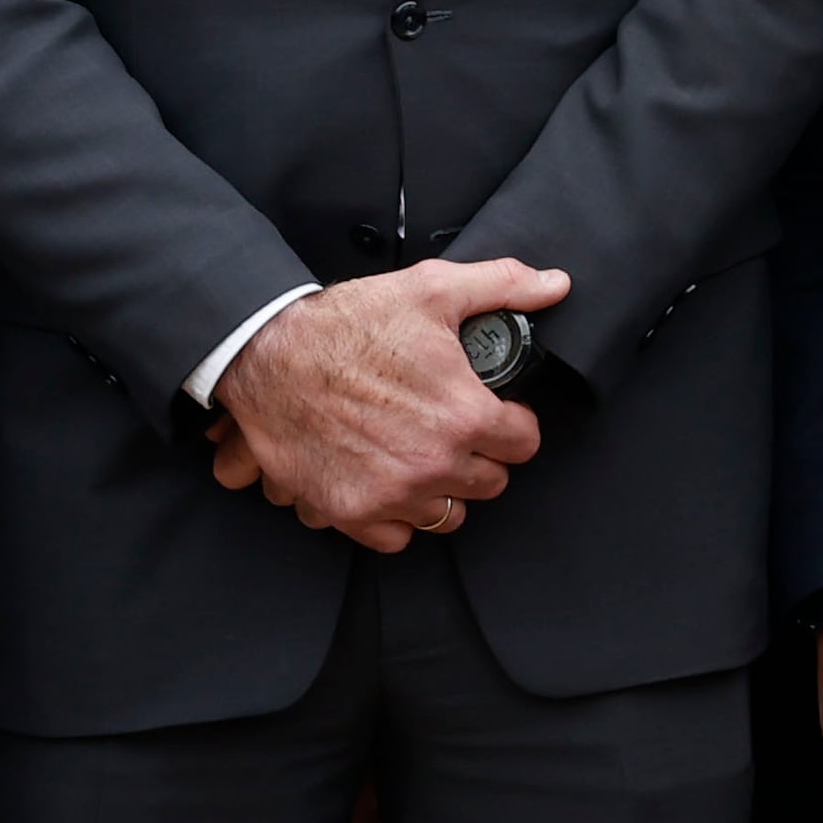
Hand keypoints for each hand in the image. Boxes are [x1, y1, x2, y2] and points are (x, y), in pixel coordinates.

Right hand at [206, 260, 560, 552]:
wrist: (267, 355)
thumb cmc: (347, 324)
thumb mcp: (433, 288)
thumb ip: (503, 286)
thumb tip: (555, 284)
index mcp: (465, 415)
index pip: (524, 444)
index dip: (514, 425)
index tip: (498, 415)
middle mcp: (433, 463)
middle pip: (490, 483)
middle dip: (481, 458)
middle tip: (458, 433)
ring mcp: (390, 492)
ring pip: (447, 514)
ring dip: (442, 490)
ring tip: (426, 459)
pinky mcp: (348, 510)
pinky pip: (394, 538)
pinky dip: (395, 517)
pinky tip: (391, 485)